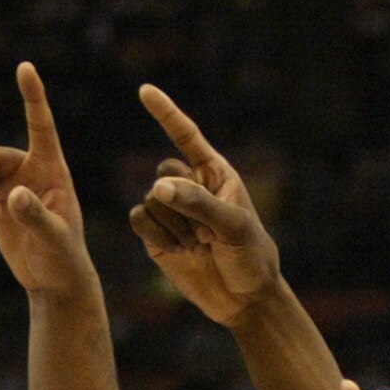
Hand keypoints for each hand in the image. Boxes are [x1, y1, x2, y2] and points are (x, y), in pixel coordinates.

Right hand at [0, 62, 94, 298]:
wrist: (52, 279)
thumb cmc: (63, 258)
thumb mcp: (56, 239)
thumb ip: (36, 216)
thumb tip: (13, 195)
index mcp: (51, 168)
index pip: (40, 125)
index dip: (32, 96)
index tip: (25, 67)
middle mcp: (26, 166)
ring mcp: (4, 179)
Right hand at [129, 86, 282, 324]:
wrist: (244, 299)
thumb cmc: (251, 256)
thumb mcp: (233, 225)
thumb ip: (198, 203)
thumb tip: (157, 188)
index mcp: (215, 173)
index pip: (186, 136)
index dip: (166, 113)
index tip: (144, 90)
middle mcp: (190, 187)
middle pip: (164, 174)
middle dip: (182, 202)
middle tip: (208, 232)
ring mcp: (171, 212)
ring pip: (150, 200)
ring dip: (174, 226)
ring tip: (200, 246)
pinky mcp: (156, 236)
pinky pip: (138, 220)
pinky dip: (156, 235)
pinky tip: (179, 252)